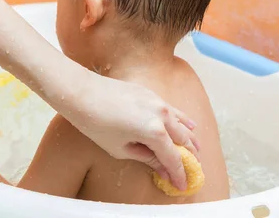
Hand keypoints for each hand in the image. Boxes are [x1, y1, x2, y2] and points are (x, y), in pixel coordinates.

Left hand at [59, 71, 198, 190]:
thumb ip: (147, 158)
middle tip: (191, 169)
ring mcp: (158, 101)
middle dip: (189, 156)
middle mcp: (162, 115)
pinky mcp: (151, 94)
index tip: (181, 185)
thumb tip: (163, 169)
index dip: (179, 174)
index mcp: (154, 132)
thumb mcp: (120, 149)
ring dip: (190, 137)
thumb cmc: (96, 123)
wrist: (82, 93)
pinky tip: (187, 125)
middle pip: (184, 139)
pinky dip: (182, 120)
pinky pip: (173, 110)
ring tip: (196, 149)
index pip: (173, 157)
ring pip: (182, 122)